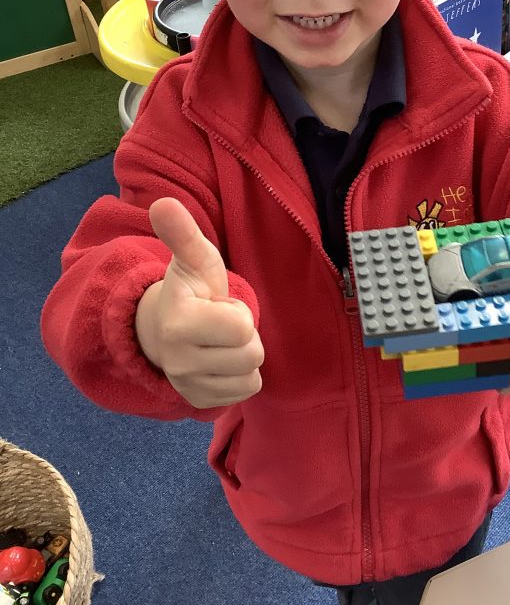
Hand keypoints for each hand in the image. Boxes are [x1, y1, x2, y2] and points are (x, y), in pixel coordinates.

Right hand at [135, 197, 263, 408]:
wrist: (163, 330)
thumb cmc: (190, 290)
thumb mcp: (193, 259)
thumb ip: (182, 233)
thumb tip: (163, 202)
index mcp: (179, 323)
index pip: (242, 327)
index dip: (238, 312)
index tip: (218, 305)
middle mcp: (179, 361)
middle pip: (251, 354)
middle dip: (244, 335)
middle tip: (221, 324)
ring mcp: (187, 386)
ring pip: (250, 376)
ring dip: (243, 356)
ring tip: (221, 342)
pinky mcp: (198, 402)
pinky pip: (244, 393)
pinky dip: (240, 377)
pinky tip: (220, 361)